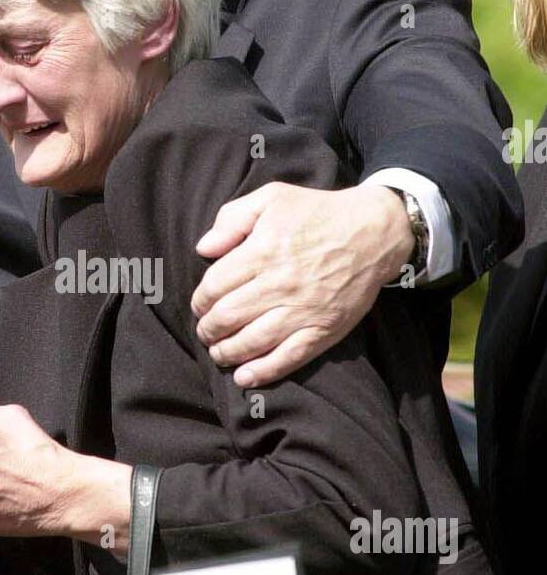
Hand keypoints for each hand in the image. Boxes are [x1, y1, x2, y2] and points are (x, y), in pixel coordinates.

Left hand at [191, 181, 413, 387]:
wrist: (374, 232)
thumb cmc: (318, 213)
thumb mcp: (272, 198)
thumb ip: (232, 218)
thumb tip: (204, 248)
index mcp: (264, 250)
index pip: (215, 286)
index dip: (200, 300)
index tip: (201, 305)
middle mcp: (281, 284)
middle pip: (227, 317)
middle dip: (208, 329)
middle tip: (206, 331)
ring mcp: (303, 310)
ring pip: (252, 342)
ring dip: (226, 352)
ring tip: (219, 352)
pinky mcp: (323, 330)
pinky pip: (288, 358)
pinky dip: (262, 371)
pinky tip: (243, 377)